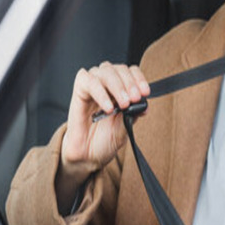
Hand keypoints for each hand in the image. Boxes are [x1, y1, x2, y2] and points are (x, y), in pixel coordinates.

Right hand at [60, 62, 150, 183]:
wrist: (88, 156)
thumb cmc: (106, 139)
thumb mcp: (125, 127)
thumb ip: (133, 113)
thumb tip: (144, 104)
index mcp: (120, 88)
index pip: (131, 72)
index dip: (139, 79)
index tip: (145, 93)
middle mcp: (107, 84)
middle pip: (119, 69)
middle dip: (130, 83)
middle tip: (135, 99)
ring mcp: (93, 86)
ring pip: (105, 71)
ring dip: (117, 86)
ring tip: (124, 104)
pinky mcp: (79, 92)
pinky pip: (88, 81)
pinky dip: (100, 92)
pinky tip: (108, 107)